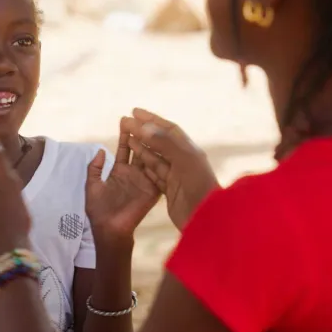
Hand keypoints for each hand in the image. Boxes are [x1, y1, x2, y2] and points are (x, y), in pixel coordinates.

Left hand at [85, 128, 159, 243]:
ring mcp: (144, 181)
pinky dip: (160, 163)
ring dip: (151, 146)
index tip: (125, 120)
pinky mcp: (152, 191)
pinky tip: (164, 150)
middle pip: (139, 150)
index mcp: (119, 171)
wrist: (108, 229)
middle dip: (140, 135)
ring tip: (153, 130)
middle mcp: (134, 174)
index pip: (124, 150)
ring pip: (149, 159)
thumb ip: (94, 168)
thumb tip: (100, 151)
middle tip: (141, 119)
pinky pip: (157, 174)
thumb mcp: (92, 185)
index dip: (124, 136)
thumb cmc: (98, 210)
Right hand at [121, 109, 218, 228]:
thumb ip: (164, 142)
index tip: (134, 112)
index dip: (152, 119)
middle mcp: (183, 161)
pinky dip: (142, 165)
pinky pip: (153, 173)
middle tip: (124, 122)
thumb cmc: (198, 187)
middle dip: (142, 131)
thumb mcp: (183, 161)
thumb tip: (144, 127)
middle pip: (159, 141)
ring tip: (125, 137)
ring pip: (154, 157)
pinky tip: (132, 160)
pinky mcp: (170, 190)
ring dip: (140, 146)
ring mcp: (176, 176)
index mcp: (189, 151)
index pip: (168, 130)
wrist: (207, 219)